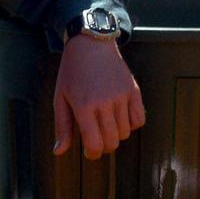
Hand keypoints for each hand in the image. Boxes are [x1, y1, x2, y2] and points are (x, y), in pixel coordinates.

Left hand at [53, 34, 145, 159]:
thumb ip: (62, 127)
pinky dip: (132, 124)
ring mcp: (121, 96)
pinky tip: (121, 118)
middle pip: (112, 142)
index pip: (94, 144)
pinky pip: (140, 119)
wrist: (90, 44)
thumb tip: (59, 152)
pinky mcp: (134, 90)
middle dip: (104, 146)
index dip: (92, 154)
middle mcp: (104, 102)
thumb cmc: (72, 73)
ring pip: (126, 133)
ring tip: (106, 124)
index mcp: (84, 106)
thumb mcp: (60, 98)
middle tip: (97, 140)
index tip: (89, 152)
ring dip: (117, 135)